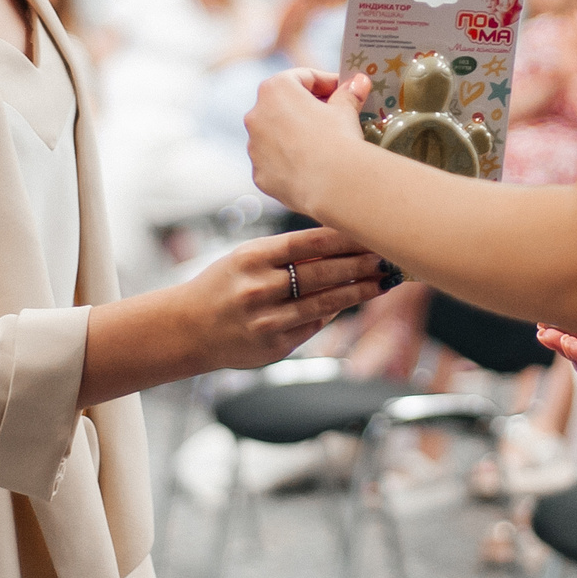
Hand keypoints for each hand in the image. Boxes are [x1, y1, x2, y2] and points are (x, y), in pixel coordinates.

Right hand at [170, 228, 384, 373]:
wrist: (187, 329)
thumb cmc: (223, 286)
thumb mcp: (245, 258)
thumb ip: (286, 253)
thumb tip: (337, 245)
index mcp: (252, 257)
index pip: (310, 242)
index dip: (346, 237)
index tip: (372, 230)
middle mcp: (260, 288)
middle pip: (324, 272)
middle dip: (361, 263)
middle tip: (389, 255)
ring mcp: (268, 320)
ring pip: (325, 302)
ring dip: (360, 290)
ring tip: (384, 280)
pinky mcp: (274, 346)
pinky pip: (313, 324)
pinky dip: (334, 310)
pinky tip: (354, 300)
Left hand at [244, 68, 369, 215]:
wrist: (332, 184)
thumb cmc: (337, 139)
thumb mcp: (346, 110)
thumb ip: (349, 93)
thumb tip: (358, 82)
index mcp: (275, 89)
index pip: (303, 78)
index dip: (327, 83)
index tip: (343, 90)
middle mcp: (256, 115)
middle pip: (285, 105)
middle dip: (308, 108)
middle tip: (334, 115)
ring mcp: (254, 146)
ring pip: (276, 134)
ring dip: (295, 135)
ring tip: (322, 144)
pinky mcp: (259, 173)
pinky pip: (275, 161)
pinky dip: (289, 160)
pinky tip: (311, 166)